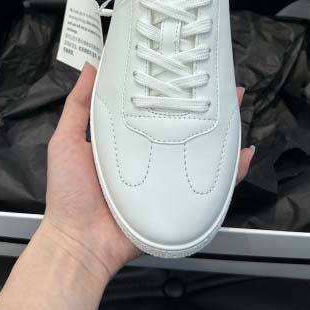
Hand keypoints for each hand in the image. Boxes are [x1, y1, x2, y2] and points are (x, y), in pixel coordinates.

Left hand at [41, 63, 253, 283]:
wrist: (79, 243)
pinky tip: (243, 155)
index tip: (185, 69)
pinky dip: (231, 174)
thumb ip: (77, 106)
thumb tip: (92, 66)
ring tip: (238, 114)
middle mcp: (151, 154)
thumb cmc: (69, 192)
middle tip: (225, 88)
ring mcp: (166, 177)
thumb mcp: (66, 142)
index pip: (154, 107)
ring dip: (222, 134)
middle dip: (205, 108)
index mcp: (127, 138)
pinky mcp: (178, 201)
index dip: (171, 89)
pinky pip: (210, 187)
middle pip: (183, 127)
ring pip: (201, 152)